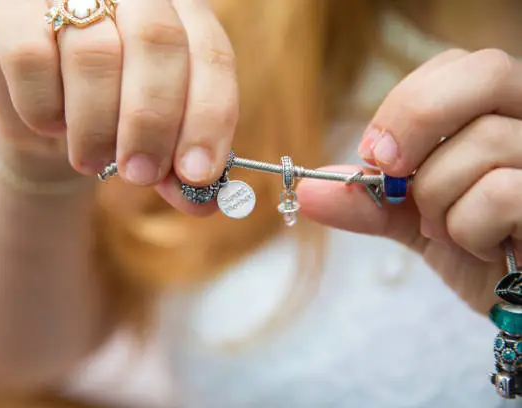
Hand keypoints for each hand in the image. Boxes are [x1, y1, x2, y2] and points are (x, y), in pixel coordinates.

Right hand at [0, 0, 236, 212]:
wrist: (49, 113)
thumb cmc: (115, 122)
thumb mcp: (156, 144)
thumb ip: (181, 169)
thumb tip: (206, 202)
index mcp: (185, 15)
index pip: (211, 56)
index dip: (208, 118)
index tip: (196, 174)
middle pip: (157, 42)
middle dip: (152, 123)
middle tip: (140, 174)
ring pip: (95, 54)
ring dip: (96, 127)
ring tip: (91, 160)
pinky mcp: (14, 13)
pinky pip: (32, 60)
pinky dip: (44, 110)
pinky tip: (51, 124)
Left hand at [297, 48, 521, 313]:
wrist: (516, 305)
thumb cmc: (474, 250)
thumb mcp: (413, 219)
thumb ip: (367, 199)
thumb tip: (307, 190)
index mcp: (502, 115)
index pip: (458, 65)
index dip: (407, 102)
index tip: (374, 152)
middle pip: (486, 72)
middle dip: (417, 117)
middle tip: (391, 170)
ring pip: (484, 143)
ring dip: (438, 200)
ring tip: (447, 229)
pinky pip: (500, 194)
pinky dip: (469, 230)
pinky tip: (485, 248)